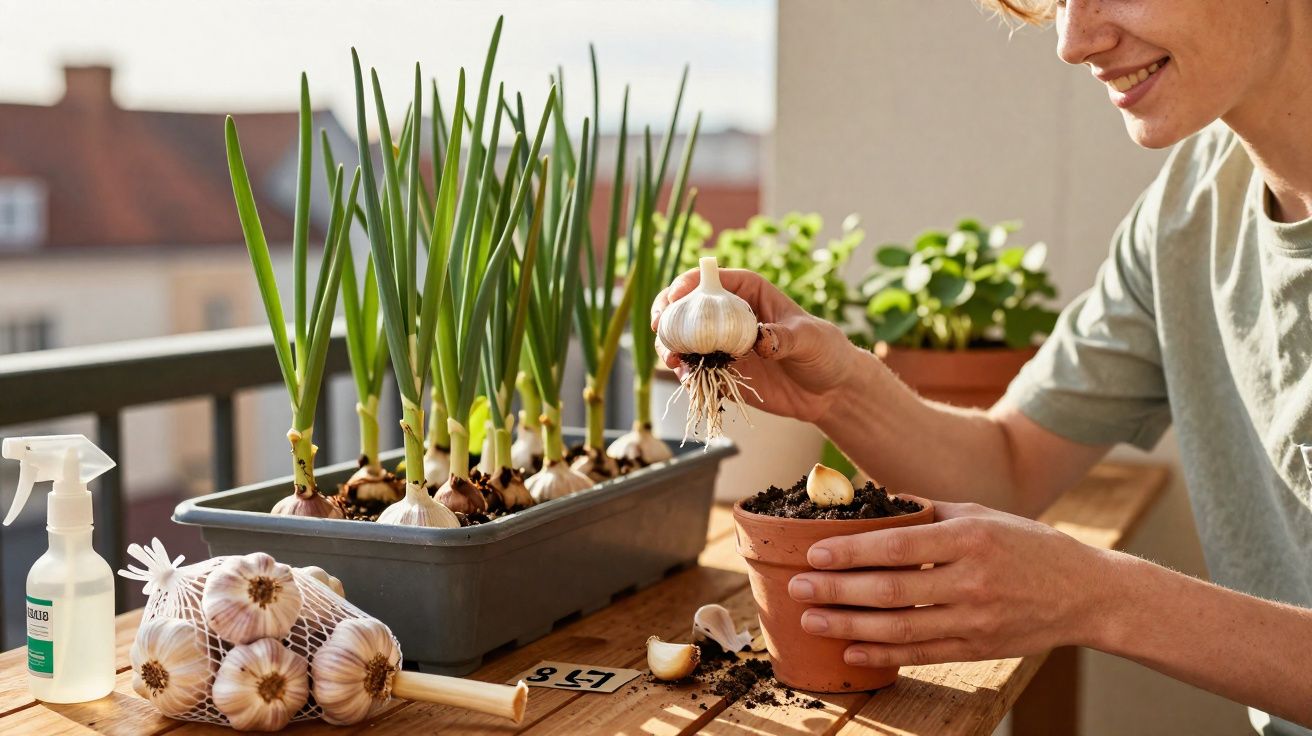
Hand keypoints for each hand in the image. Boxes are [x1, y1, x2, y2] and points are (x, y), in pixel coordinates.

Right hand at [650, 267, 860, 423]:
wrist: (829, 390)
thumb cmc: (824, 350)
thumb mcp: (809, 338)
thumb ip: (784, 337)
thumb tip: (760, 340)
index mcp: (748, 292)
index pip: (711, 279)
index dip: (688, 284)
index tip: (675, 297)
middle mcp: (729, 315)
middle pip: (686, 306)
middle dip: (667, 313)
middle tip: (660, 328)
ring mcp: (722, 345)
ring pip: (683, 339)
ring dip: (670, 346)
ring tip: (672, 359)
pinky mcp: (721, 372)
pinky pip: (694, 370)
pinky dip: (685, 374)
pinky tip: (687, 379)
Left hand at [786, 501, 1108, 666]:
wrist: (1087, 593)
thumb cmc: (1027, 545)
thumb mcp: (982, 513)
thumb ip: (928, 510)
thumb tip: (875, 499)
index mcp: (969, 538)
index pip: (897, 545)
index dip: (851, 551)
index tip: (813, 552)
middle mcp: (970, 581)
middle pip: (890, 590)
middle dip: (836, 590)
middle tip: (797, 586)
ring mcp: (975, 620)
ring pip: (899, 628)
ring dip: (848, 625)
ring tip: (811, 618)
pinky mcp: (978, 649)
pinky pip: (921, 655)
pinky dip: (881, 655)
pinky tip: (850, 649)